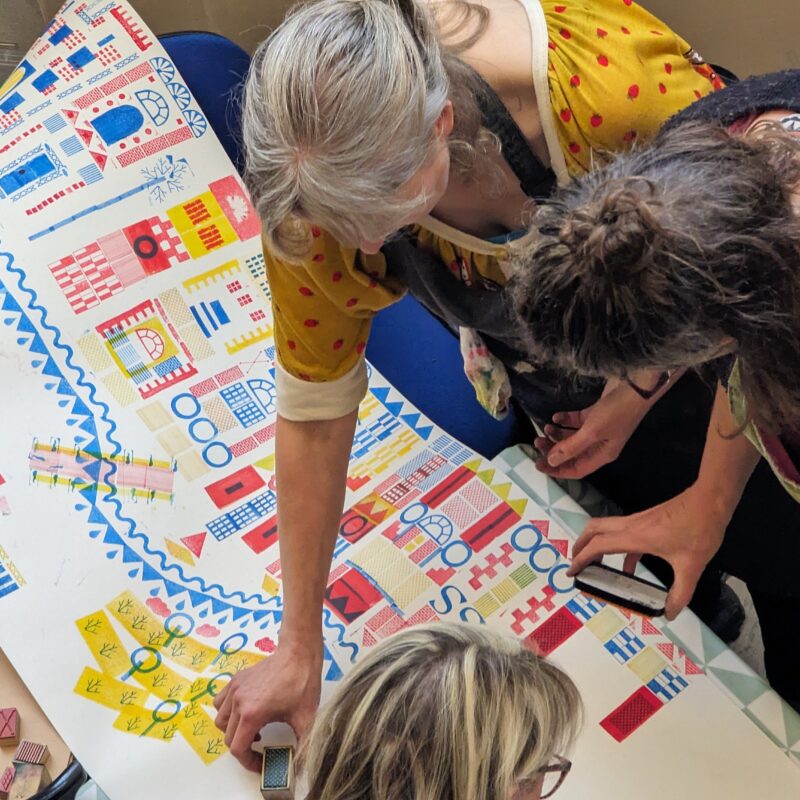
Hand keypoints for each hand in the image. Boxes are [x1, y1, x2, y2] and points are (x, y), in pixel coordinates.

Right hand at [213, 637, 322, 771]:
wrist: (299, 654)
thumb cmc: (302, 683)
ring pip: (221, 720)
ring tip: (253, 729)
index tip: (261, 762)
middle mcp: (238, 702)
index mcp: (252, 714)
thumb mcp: (305, 718)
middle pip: (228, 737)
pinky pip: (220, 702)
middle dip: (243, 748)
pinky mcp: (236, 679)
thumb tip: (301, 763)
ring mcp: (235, 689)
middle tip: (260, 748)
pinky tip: (245, 711)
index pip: (238, 749)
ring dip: (233, 730)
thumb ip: (302, 745)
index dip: (249, 761)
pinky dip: (227, 711)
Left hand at [534, 378, 648, 479]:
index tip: (538, 465)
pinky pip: (576, 422)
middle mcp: (600, 445)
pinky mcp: (596, 414)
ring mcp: (598, 429)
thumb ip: (570, 447)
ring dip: (557, 434)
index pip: (576, 469)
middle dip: (554, 450)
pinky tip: (556, 416)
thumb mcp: (591, 432)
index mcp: (602, 455)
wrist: (636, 386)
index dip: (557, 470)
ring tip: (545, 427)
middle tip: (537, 441)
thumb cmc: (616, 412)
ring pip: (572, 437)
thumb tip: (551, 461)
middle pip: (572, 453)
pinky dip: (565, 420)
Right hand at [567, 484, 729, 619]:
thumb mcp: (692, 566)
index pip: (598, 545)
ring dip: (596, 544)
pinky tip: (629, 567)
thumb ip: (680, 593)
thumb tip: (670, 614)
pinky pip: (623, 534)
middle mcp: (631, 526)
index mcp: (635, 536)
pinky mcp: (647, 521)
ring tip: (596, 566)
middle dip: (580, 545)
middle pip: (593, 530)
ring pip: (605, 529)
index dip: (581, 559)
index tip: (571, 572)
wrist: (710, 501)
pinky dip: (617, 549)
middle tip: (576, 563)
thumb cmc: (699, 529)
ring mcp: (638, 521)